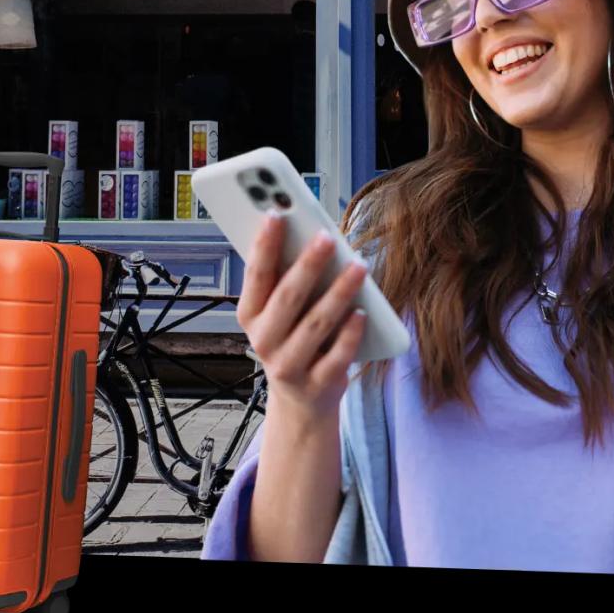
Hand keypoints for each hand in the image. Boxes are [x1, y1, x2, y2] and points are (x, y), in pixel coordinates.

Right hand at [235, 214, 368, 427]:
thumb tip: (308, 233)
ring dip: (338, 293)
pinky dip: (350, 334)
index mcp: (250, 315)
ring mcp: (289, 366)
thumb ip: (286, 277)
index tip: (276, 213)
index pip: (255, 275)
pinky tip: (363, 312)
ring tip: (358, 267)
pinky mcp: (317, 385)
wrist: (301, 399)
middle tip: (327, 237)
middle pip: (287, 297)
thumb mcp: (279, 311)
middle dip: (308, 265)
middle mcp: (263, 341)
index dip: (263, 244)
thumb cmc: (292, 338)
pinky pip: (337, 357)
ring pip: (315, 325)